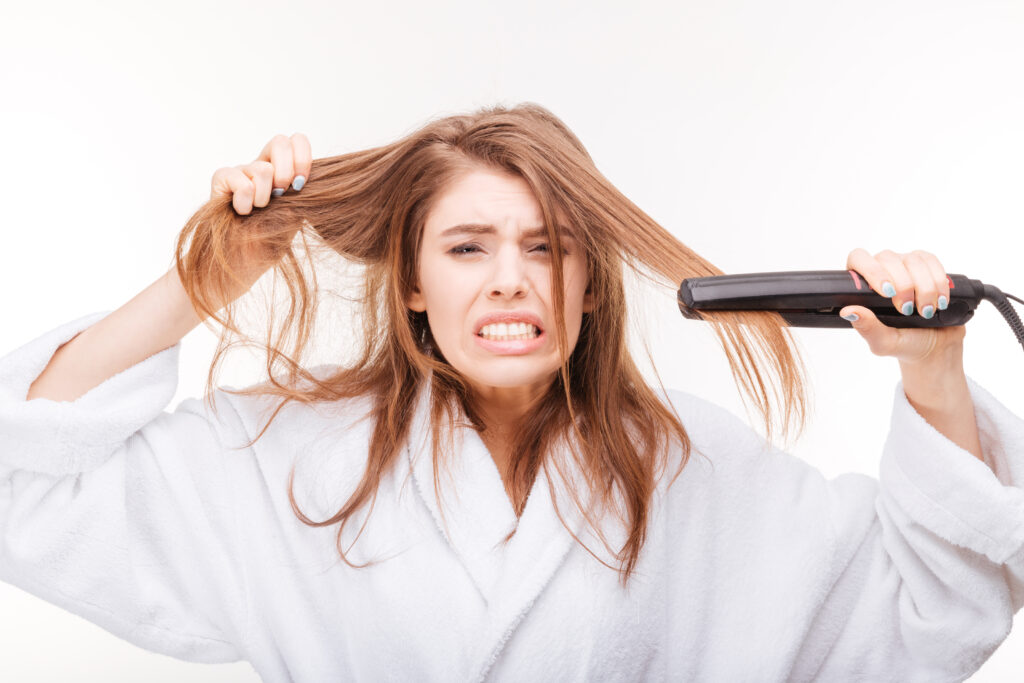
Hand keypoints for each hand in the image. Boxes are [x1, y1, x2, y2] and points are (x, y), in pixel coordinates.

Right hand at [207, 133, 311, 283]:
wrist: (243, 264)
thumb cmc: (270, 242)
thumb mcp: (296, 215)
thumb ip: (302, 192)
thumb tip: (306, 179)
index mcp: (284, 171)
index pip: (296, 141)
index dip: (303, 157)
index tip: (301, 184)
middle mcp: (262, 166)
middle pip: (280, 142)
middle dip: (287, 172)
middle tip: (282, 196)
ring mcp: (241, 171)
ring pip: (262, 169)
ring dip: (265, 198)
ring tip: (258, 212)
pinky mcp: (221, 180)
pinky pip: (239, 179)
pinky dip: (245, 201)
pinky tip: (242, 213)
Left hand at [839, 248, 965, 365]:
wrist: (939, 344)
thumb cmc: (907, 342)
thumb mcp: (885, 342)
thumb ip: (867, 328)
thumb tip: (847, 311)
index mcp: (863, 286)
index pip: (858, 259)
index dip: (872, 271)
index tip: (887, 293)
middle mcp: (882, 270)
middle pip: (887, 258)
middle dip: (902, 285)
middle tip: (907, 309)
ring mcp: (904, 264)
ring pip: (912, 260)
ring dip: (924, 288)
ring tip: (926, 311)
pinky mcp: (927, 265)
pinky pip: (931, 261)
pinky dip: (938, 282)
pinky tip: (940, 301)